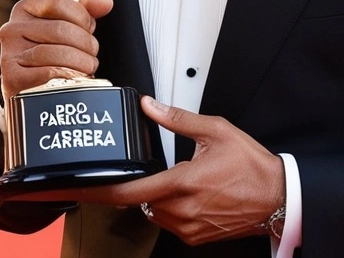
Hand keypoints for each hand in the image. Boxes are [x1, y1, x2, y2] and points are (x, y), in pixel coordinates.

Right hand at [0, 0, 112, 96]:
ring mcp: (10, 54)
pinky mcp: (13, 79)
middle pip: (61, 29)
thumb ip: (82, 12)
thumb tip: (105, 2)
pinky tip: (74, 79)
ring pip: (59, 53)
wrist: (25, 89)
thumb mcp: (61, 28)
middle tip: (91, 54)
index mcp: (24, 10)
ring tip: (86, 68)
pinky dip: (69, 77)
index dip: (81, 16)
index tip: (89, 29)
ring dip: (82, 63)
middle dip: (86, 43)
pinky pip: (51, 74)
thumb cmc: (46, 56)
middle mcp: (12, 30)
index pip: (56, 2)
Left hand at [21, 98, 285, 245]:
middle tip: (157, 170)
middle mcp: (179, 211)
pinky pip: (170, 221)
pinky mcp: (195, 237)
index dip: (89, 191)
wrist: (280, 198)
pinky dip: (173, 207)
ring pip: (152, 211)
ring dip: (157, 195)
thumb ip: (178, 119)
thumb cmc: (252, 166)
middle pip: (136, 200)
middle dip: (139, 184)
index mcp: (180, 184)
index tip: (64, 189)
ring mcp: (187, 228)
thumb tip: (150, 105)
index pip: (124, 192)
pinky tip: (196, 192)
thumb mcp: (216, 131)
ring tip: (189, 178)